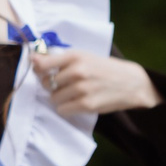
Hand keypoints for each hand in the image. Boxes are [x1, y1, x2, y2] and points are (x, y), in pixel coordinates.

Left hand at [31, 50, 158, 117]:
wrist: (132, 82)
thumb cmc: (104, 68)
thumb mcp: (84, 57)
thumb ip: (60, 59)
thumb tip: (33, 60)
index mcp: (75, 56)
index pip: (43, 63)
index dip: (37, 69)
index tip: (38, 71)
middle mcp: (77, 71)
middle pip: (46, 83)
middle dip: (51, 85)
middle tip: (65, 85)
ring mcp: (82, 88)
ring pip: (53, 98)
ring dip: (59, 98)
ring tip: (73, 94)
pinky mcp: (87, 104)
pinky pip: (62, 109)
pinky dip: (66, 108)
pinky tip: (76, 103)